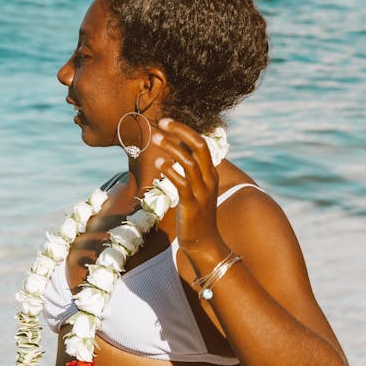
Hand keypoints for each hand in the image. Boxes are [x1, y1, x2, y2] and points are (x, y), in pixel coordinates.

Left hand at [152, 118, 225, 258]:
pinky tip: (158, 163)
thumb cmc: (196, 215)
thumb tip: (176, 152)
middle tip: (161, 122)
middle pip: (198, 146)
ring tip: (154, 138)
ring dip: (170, 147)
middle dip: (180, 131)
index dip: (184, 130)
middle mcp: (209, 179)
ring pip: (188, 162)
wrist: (205, 244)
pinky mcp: (191, 204)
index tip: (167, 121)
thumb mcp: (196, 189)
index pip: (201, 143)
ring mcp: (201, 191)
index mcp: (211, 173)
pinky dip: (170, 170)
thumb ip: (190, 171)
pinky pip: (181, 182)